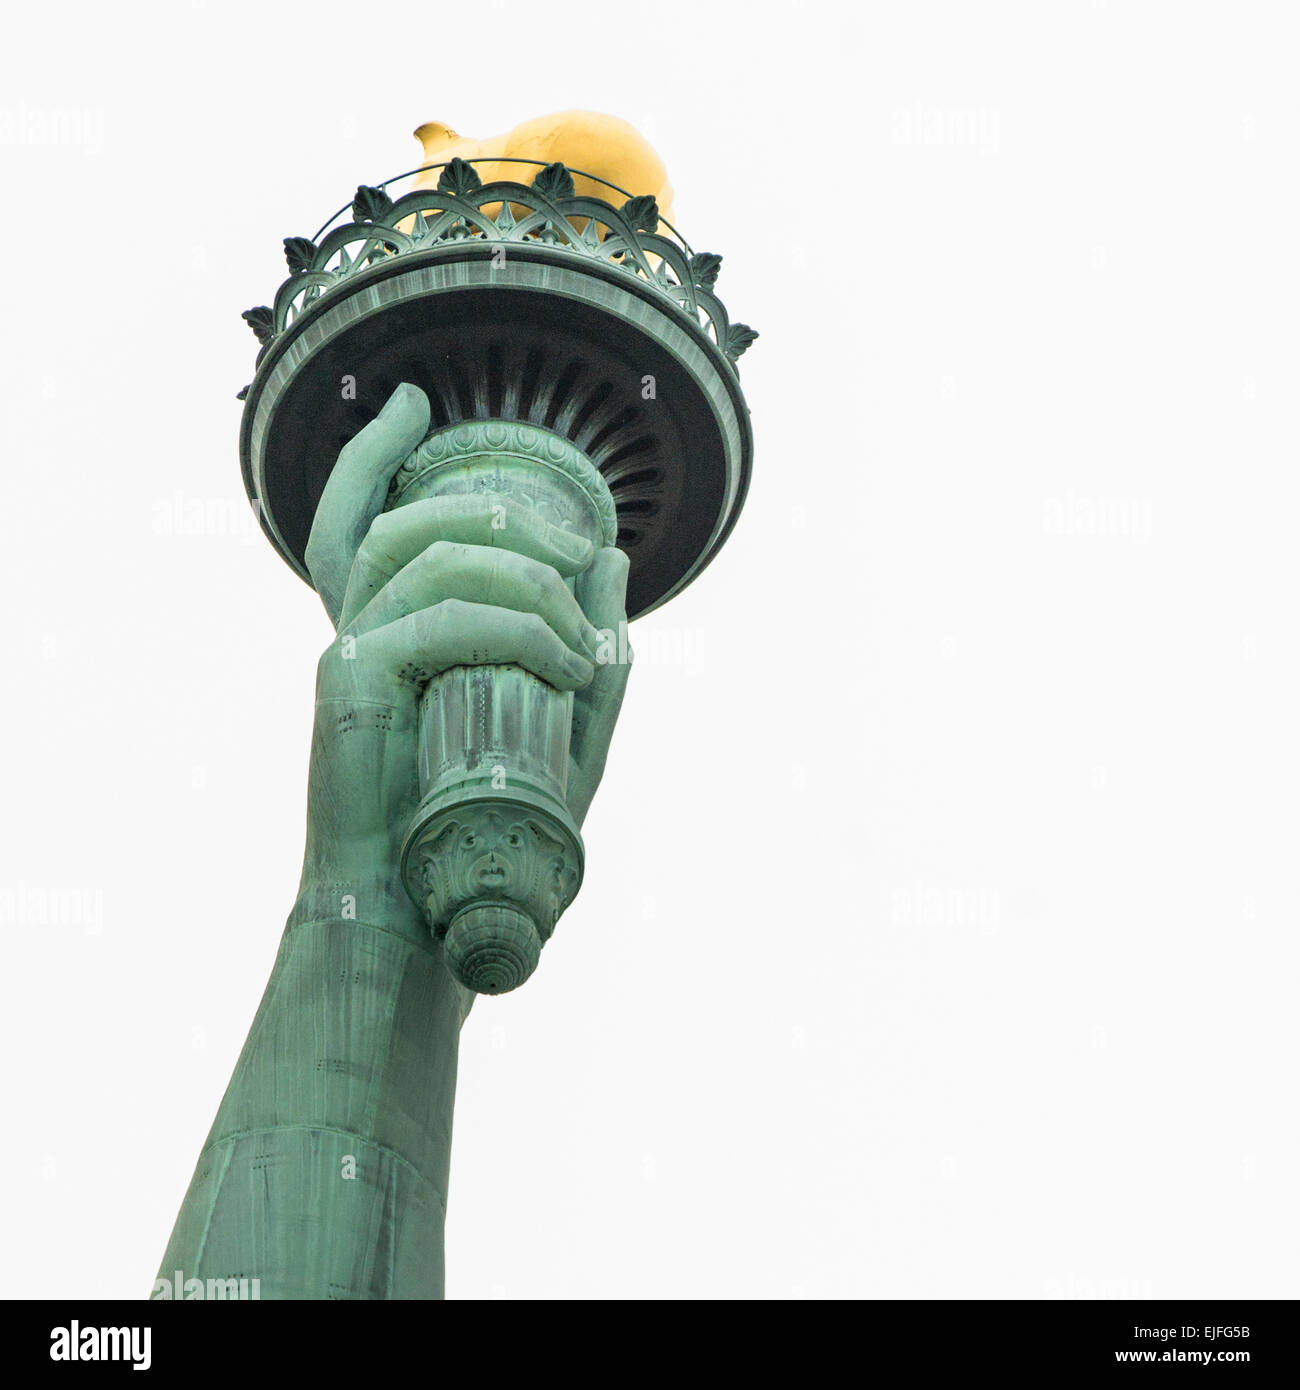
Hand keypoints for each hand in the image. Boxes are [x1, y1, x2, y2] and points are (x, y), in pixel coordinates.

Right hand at [295, 384, 631, 922]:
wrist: (426, 912)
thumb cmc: (490, 824)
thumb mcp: (563, 728)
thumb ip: (590, 645)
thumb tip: (614, 558)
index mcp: (390, 630)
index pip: (358, 519)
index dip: (372, 454)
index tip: (411, 404)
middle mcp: (359, 628)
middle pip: (407, 521)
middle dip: (507, 520)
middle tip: (579, 552)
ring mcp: (349, 650)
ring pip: (431, 557)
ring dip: (525, 580)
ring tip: (581, 638)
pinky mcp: (350, 681)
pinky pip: (442, 619)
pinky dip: (518, 631)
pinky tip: (564, 666)